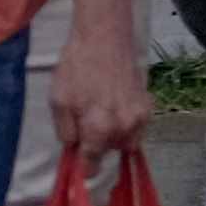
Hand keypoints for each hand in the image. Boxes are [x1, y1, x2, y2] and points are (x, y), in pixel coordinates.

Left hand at [50, 15, 150, 162]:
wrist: (105, 36)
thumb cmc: (76, 65)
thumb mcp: (58, 100)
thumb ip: (65, 131)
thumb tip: (72, 150)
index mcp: (98, 128)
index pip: (92, 163)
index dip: (84, 167)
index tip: (80, 168)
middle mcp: (122, 127)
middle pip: (110, 153)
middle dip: (97, 146)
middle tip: (85, 126)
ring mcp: (138, 116)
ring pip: (126, 143)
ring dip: (113, 138)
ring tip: (101, 116)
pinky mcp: (147, 105)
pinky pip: (137, 128)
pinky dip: (126, 126)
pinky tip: (114, 107)